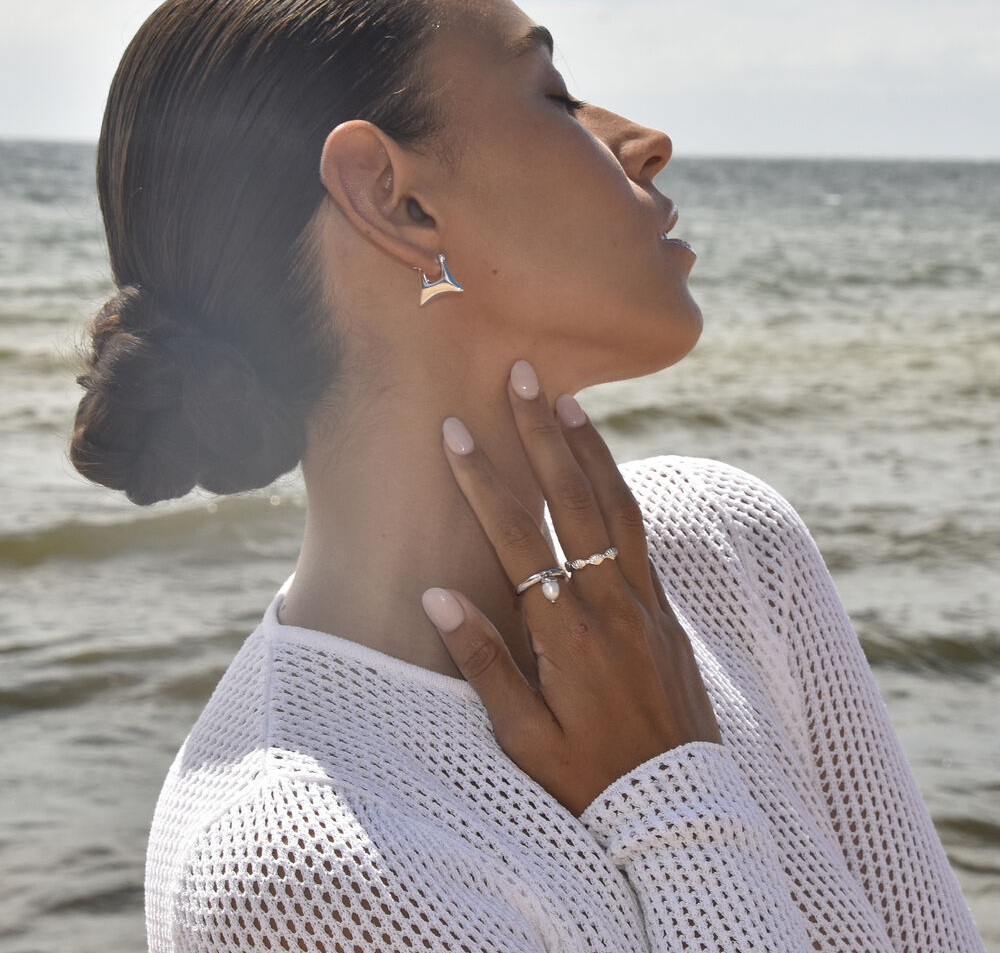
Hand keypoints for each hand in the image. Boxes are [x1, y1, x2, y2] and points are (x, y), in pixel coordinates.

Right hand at [421, 360, 720, 816]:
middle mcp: (612, 607)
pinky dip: (619, 491)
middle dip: (543, 435)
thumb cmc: (589, 782)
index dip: (485, 483)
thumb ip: (484, 663)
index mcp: (567, 636)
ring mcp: (646, 606)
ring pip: (619, 508)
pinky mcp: (667, 614)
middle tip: (523, 376)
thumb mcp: (524, 739)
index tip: (458, 434)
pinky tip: (602, 469)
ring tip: (567, 401)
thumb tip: (438, 598)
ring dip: (591, 450)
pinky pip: (643, 537)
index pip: (518, 540)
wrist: (679, 812)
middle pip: (576, 502)